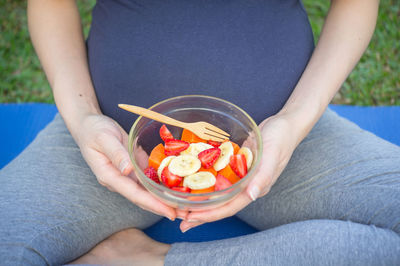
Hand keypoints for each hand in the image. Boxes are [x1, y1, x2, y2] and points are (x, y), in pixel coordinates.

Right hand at [76, 113, 176, 220]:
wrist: (90, 125)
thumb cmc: (94, 131)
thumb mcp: (103, 139)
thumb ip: (116, 154)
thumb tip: (128, 170)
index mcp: (110, 176)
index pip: (134, 194)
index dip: (152, 204)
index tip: (169, 212)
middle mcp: (119, 180)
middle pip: (143, 198)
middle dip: (163, 207)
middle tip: (185, 214)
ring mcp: (127, 175)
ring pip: (147, 191)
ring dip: (165, 199)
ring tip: (185, 207)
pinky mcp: (133, 168)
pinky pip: (149, 180)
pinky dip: (162, 185)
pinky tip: (177, 189)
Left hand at [180, 113, 298, 231]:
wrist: (286, 125)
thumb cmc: (281, 139)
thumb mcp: (272, 154)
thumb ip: (263, 176)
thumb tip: (252, 196)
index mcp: (255, 188)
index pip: (229, 207)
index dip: (209, 214)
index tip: (190, 218)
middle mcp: (247, 187)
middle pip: (221, 205)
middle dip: (201, 213)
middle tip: (179, 218)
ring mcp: (242, 178)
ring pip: (219, 194)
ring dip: (202, 202)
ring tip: (182, 207)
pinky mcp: (237, 167)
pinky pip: (220, 179)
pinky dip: (206, 184)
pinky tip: (193, 183)